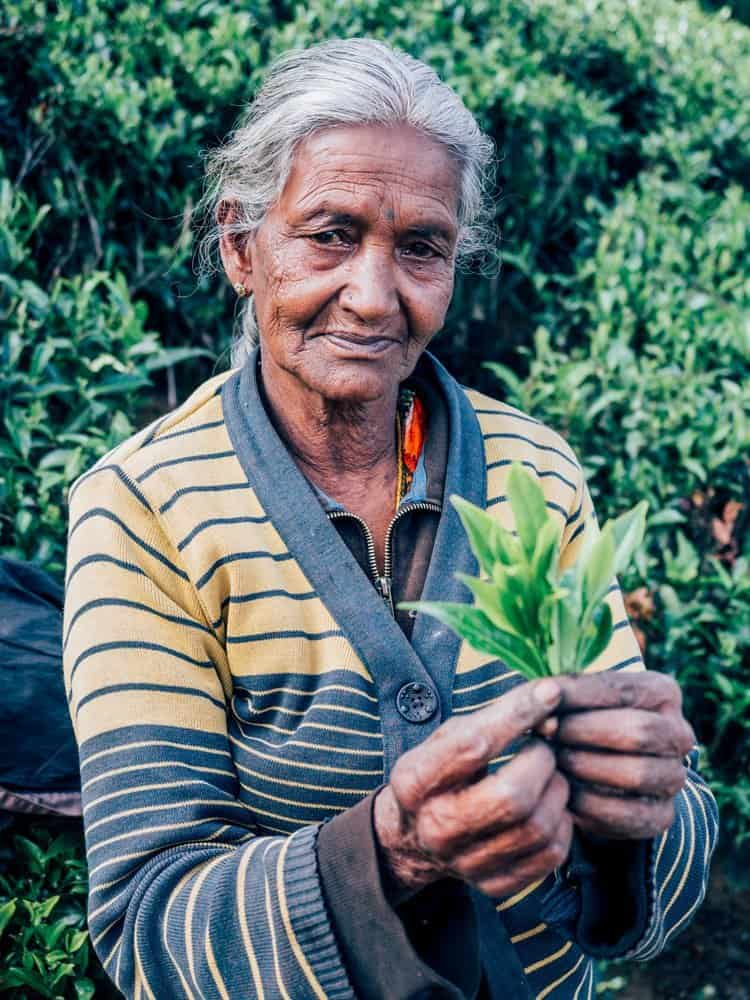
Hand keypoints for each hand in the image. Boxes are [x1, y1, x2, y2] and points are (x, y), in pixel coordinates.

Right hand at [374, 679, 572, 898]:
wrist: (414, 836)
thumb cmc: (440, 773)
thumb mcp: (446, 738)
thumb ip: (492, 719)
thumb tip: (550, 698)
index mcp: (416, 782)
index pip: (473, 745)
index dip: (517, 714)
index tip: (548, 693)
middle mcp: (436, 827)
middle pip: (512, 797)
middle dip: (541, 761)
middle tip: (543, 747)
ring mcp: (466, 863)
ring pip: (538, 826)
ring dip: (557, 790)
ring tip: (548, 774)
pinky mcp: (494, 885)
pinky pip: (550, 854)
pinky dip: (562, 823)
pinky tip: (550, 806)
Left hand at [552, 672, 694, 839]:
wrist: (595, 772)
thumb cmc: (580, 720)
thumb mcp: (575, 699)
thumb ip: (561, 694)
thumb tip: (542, 695)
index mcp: (662, 693)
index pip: (621, 689)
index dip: (577, 694)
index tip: (539, 698)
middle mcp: (678, 734)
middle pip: (637, 732)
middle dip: (583, 731)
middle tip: (545, 732)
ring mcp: (674, 777)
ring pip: (636, 773)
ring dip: (586, 767)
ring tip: (551, 761)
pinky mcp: (662, 815)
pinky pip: (628, 814)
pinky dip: (590, 805)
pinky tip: (563, 793)